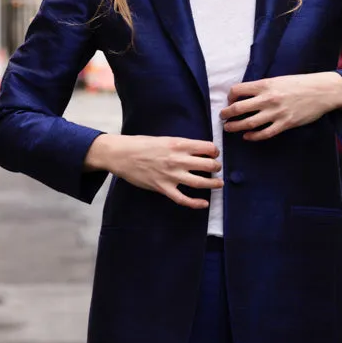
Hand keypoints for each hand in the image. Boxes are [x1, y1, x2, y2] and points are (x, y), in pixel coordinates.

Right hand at [86, 134, 221, 208]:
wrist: (122, 154)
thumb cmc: (142, 144)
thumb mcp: (165, 139)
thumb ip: (181, 145)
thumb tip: (196, 151)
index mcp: (179, 144)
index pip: (207, 148)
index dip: (215, 151)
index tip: (214, 154)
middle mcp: (178, 160)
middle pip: (208, 165)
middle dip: (216, 167)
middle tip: (216, 168)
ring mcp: (171, 175)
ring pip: (200, 182)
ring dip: (213, 184)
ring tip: (219, 183)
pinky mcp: (163, 188)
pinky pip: (183, 199)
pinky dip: (196, 203)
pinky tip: (204, 203)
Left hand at [221, 72, 341, 141]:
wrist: (321, 91)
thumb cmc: (300, 83)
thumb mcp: (278, 80)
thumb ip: (262, 87)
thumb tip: (246, 95)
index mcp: (265, 84)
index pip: (238, 90)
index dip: (230, 97)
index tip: (230, 101)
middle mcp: (268, 98)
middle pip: (238, 108)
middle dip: (226, 114)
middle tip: (223, 117)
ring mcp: (276, 113)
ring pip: (248, 123)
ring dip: (235, 127)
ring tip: (229, 128)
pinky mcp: (285, 124)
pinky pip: (264, 133)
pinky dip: (253, 136)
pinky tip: (247, 136)